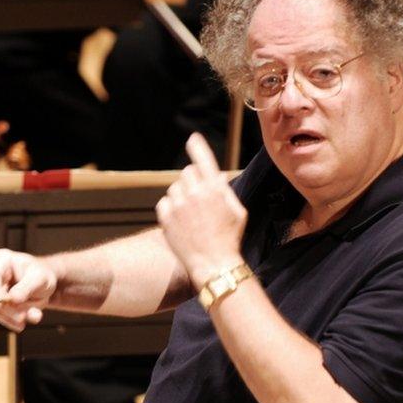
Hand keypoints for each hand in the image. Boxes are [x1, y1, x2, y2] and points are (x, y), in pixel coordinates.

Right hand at [0, 249, 56, 331]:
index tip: (8, 304)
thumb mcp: (39, 278)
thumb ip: (27, 288)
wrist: (42, 283)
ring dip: (9, 317)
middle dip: (6, 308)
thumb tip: (13, 299)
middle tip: (23, 318)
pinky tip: (20, 324)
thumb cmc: (41, 275)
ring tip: (25, 321)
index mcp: (1, 259)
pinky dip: (9, 320)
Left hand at [156, 133, 246, 287]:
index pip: (203, 159)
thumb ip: (225, 190)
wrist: (214, 263)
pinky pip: (164, 202)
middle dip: (193, 180)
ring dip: (182, 195)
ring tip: (192, 215)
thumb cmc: (229, 238)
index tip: (193, 138)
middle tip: (200, 198)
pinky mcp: (166, 218)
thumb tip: (215, 175)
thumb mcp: (237, 211)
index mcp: (214, 189)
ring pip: (174, 188)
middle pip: (187, 172)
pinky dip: (171, 208)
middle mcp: (195, 193)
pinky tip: (181, 221)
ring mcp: (179, 206)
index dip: (197, 146)